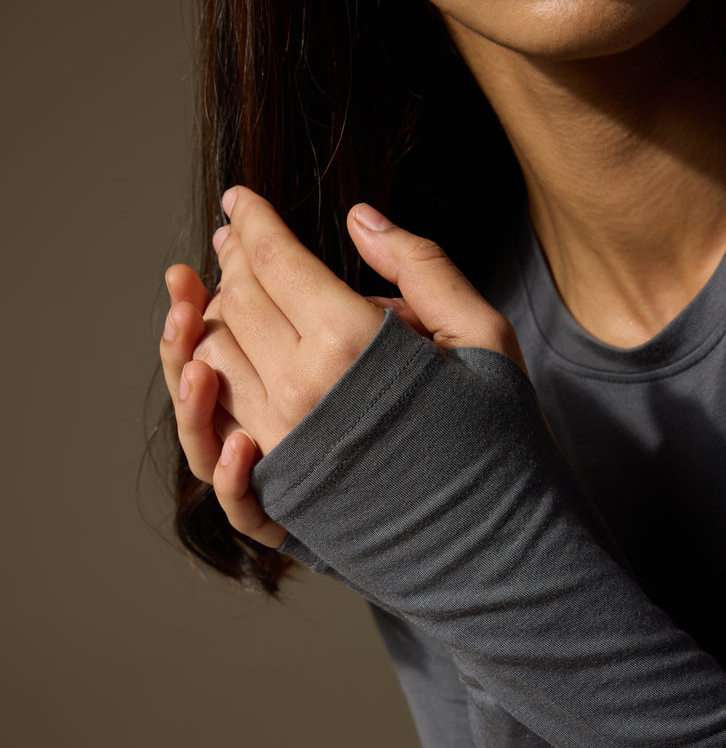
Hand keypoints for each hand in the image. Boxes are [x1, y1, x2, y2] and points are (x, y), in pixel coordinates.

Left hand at [166, 186, 524, 548]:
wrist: (495, 549)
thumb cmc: (499, 441)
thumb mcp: (483, 337)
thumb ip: (421, 267)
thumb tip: (359, 218)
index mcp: (352, 344)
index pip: (277, 260)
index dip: (254, 221)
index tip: (240, 197)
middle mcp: (300, 391)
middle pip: (237, 304)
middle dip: (232, 261)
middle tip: (234, 238)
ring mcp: (280, 446)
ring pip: (211, 362)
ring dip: (203, 320)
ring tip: (208, 294)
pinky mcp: (277, 492)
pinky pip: (213, 438)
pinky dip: (203, 398)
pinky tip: (210, 373)